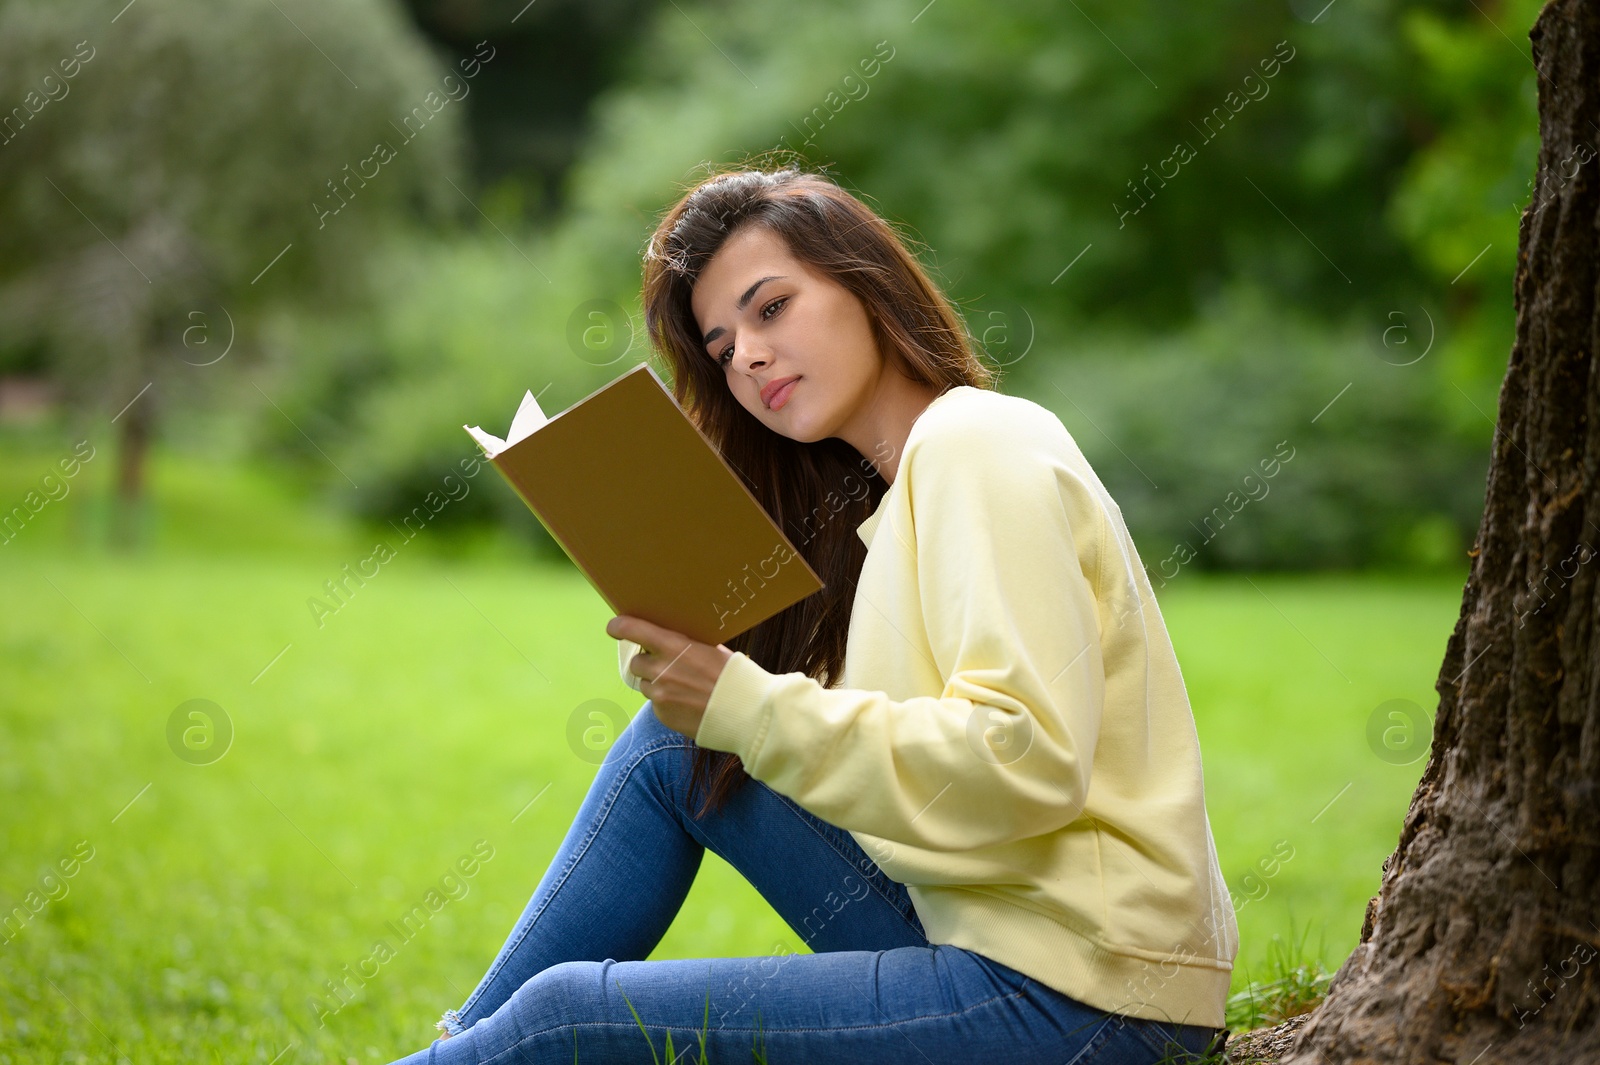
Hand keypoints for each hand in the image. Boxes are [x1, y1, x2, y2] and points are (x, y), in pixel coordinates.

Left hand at [606, 615, 734, 738]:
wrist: (748, 714)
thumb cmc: (735, 677)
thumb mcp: (713, 650)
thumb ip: (688, 645)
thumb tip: (674, 639)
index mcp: (675, 646)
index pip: (632, 630)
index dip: (619, 627)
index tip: (614, 628)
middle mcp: (661, 669)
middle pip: (636, 661)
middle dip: (648, 662)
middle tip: (666, 665)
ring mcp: (660, 694)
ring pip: (646, 684)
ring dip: (658, 683)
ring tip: (683, 687)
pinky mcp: (662, 715)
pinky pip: (656, 704)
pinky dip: (667, 702)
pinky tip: (687, 703)